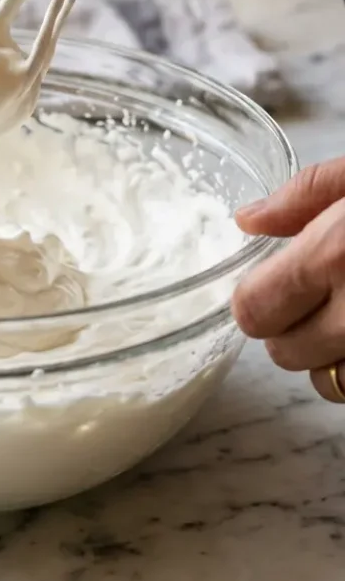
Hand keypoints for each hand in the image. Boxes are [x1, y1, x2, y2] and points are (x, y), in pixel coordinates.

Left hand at [233, 158, 344, 402]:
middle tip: (315, 297)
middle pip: (283, 355)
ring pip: (328, 385)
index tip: (270, 285)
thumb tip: (247, 219)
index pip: (252, 312)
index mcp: (333, 257)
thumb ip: (305, 195)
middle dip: (290, 330)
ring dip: (329, 358)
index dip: (256, 301)